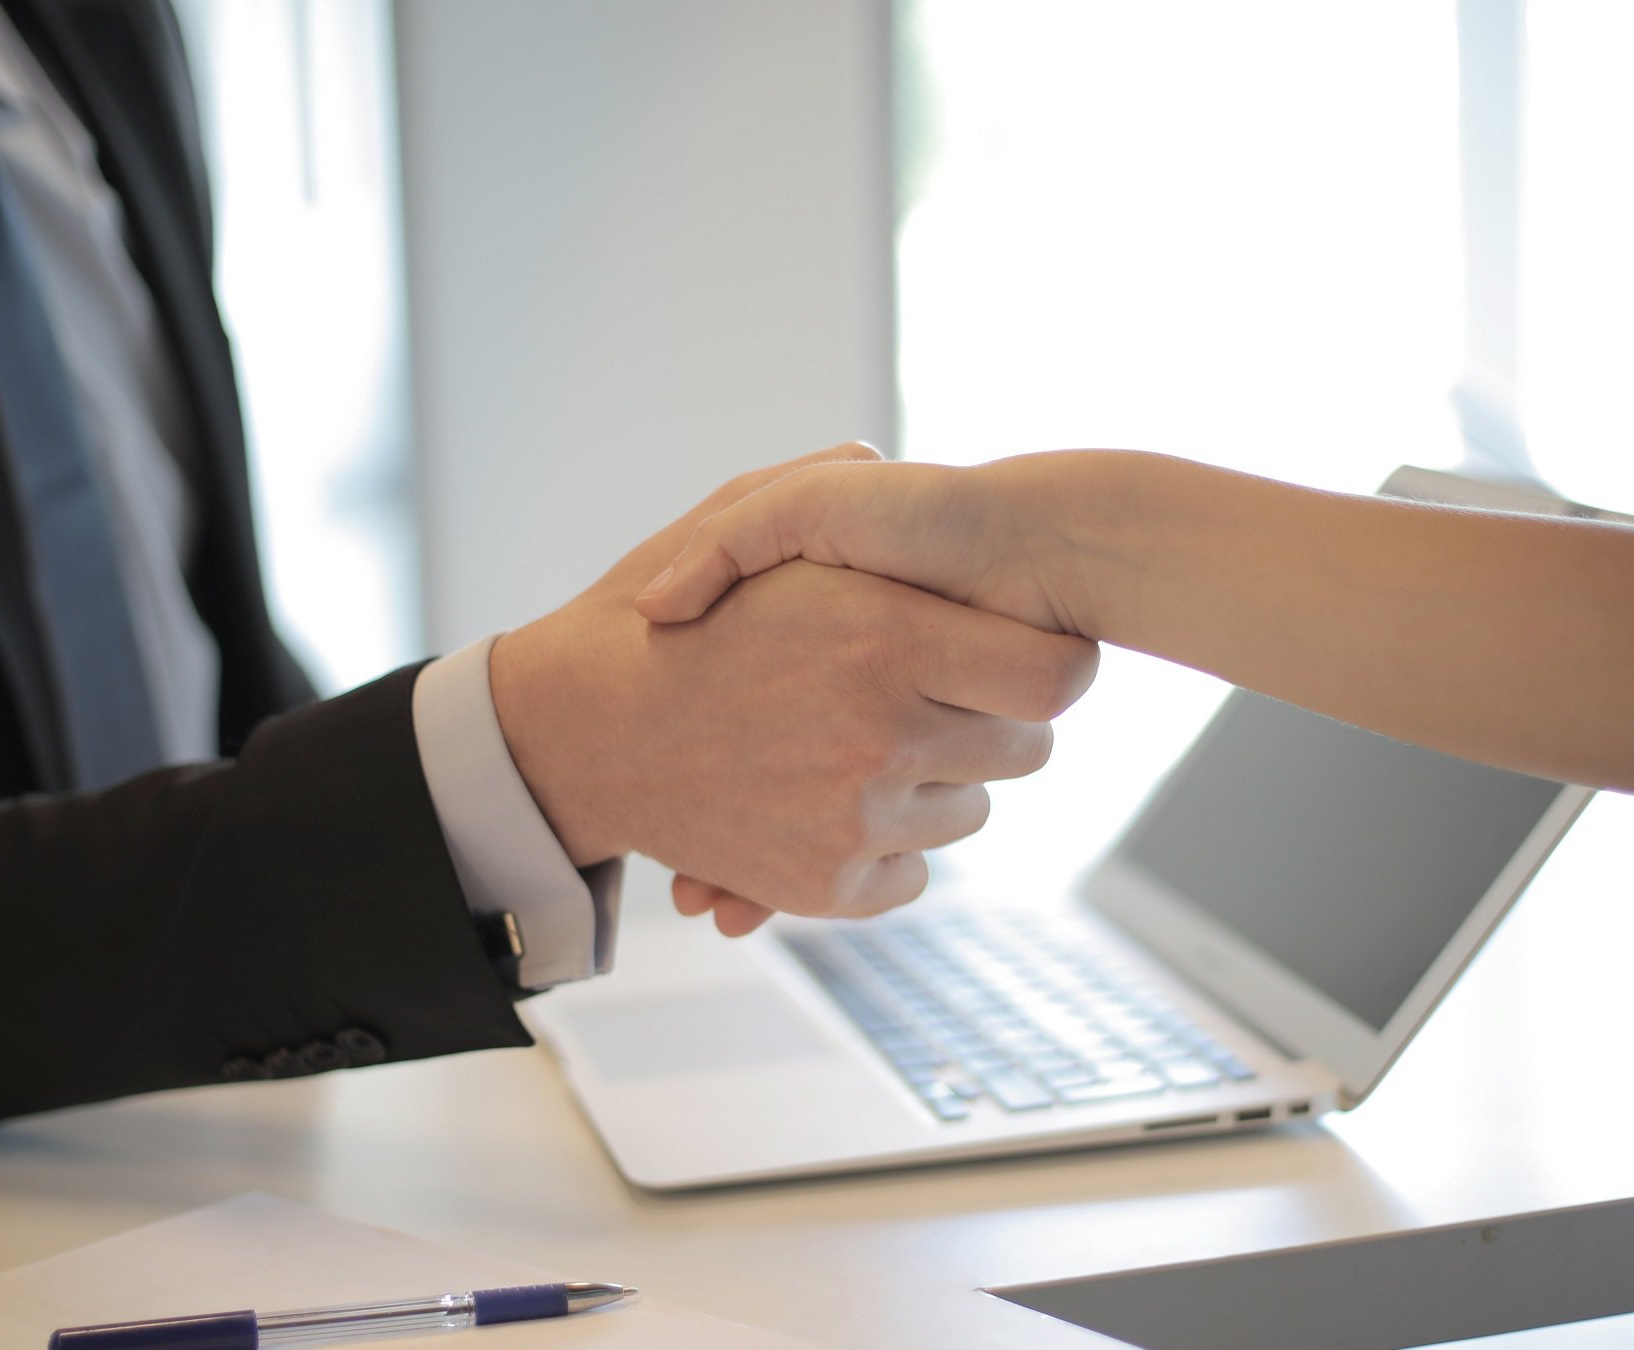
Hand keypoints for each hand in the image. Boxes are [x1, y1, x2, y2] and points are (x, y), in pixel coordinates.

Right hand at [491, 446, 1099, 933]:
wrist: (576, 729)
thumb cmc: (660, 614)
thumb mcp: (737, 515)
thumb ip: (827, 484)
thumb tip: (884, 462)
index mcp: (884, 637)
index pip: (1057, 676)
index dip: (1051, 663)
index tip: (1021, 655)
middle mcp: (883, 735)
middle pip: (1025, 751)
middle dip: (989, 720)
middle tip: (937, 695)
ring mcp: (855, 819)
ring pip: (968, 812)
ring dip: (934, 783)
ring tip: (863, 742)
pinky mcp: (826, 886)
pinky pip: (912, 872)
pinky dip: (887, 846)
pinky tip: (836, 802)